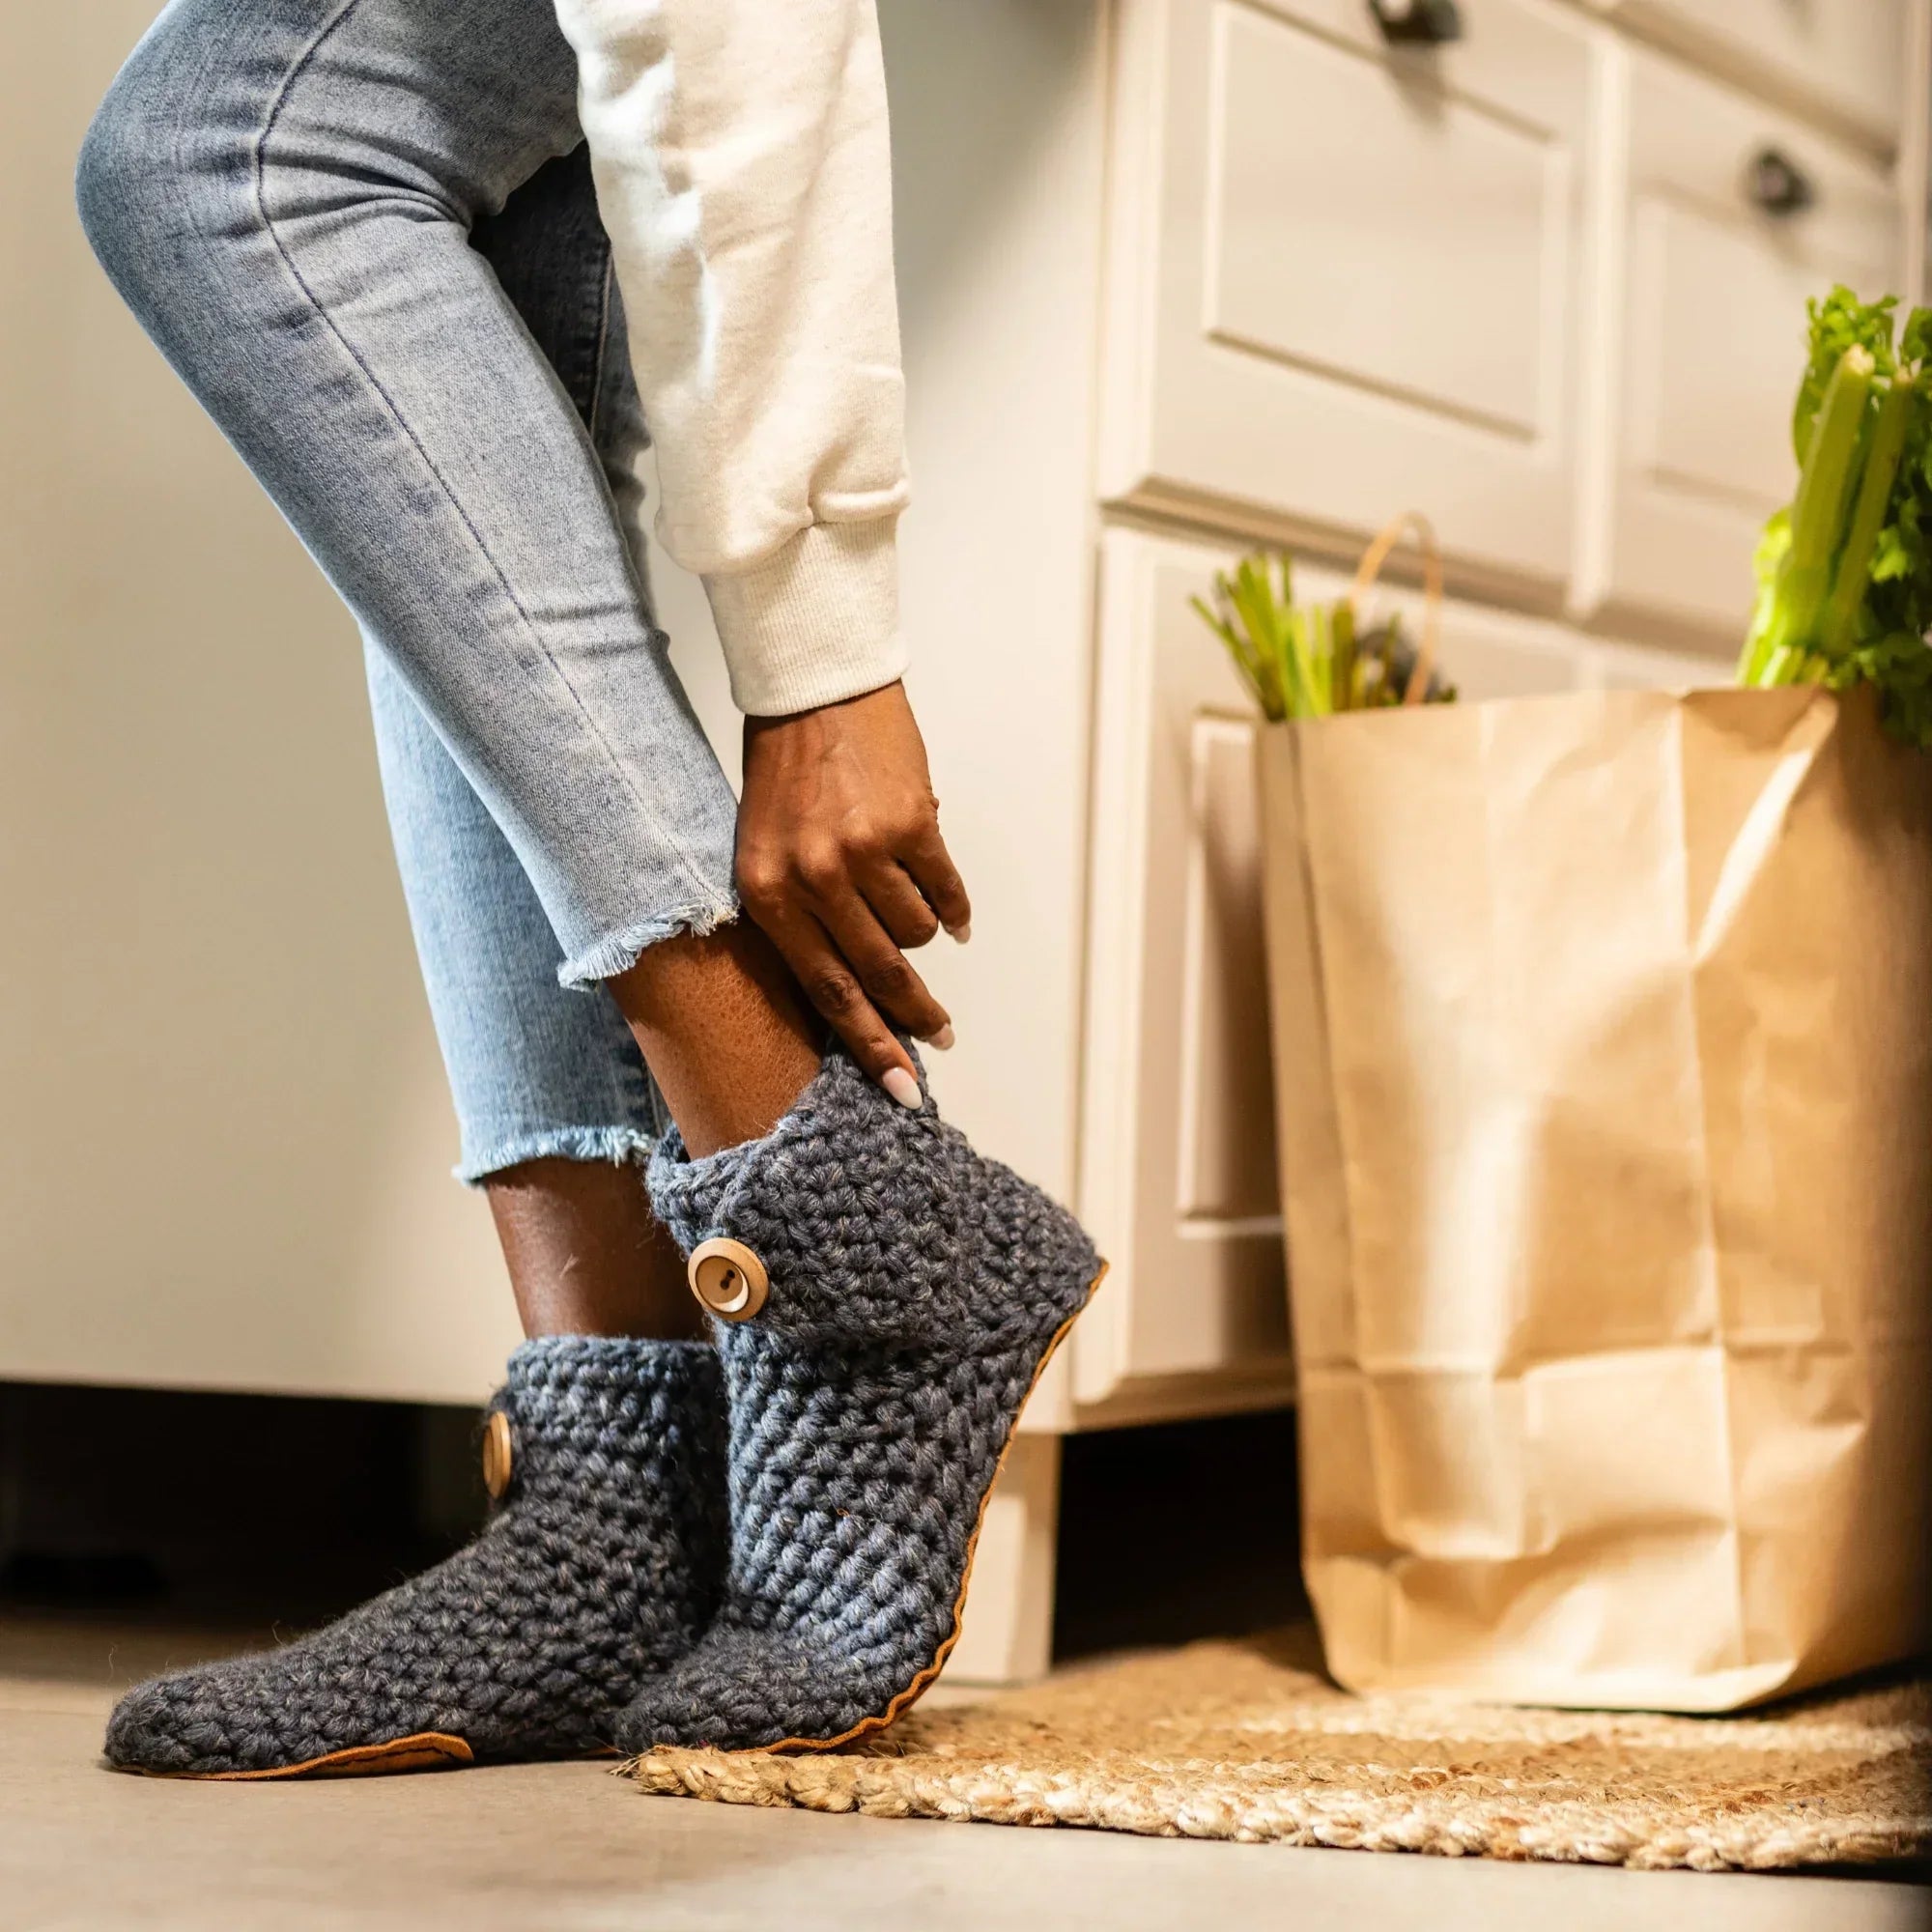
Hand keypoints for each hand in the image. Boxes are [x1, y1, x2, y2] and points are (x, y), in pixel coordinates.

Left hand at [736, 682, 970, 1103]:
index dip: (871, 1048)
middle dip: (916, 1016)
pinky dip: (952, 904)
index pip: (826, 993)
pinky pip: (946, 891)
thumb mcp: (765, 855)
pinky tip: (948, 903)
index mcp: (767, 894)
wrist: (815, 690)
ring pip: (917, 934)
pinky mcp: (912, 822)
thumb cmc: (785, 778)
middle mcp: (813, 878)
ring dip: (921, 931)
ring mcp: (865, 850)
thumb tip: (858, 996)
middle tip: (942, 1035)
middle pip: (879, 976)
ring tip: (906, 899)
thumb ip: (801, 921)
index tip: (904, 1089)